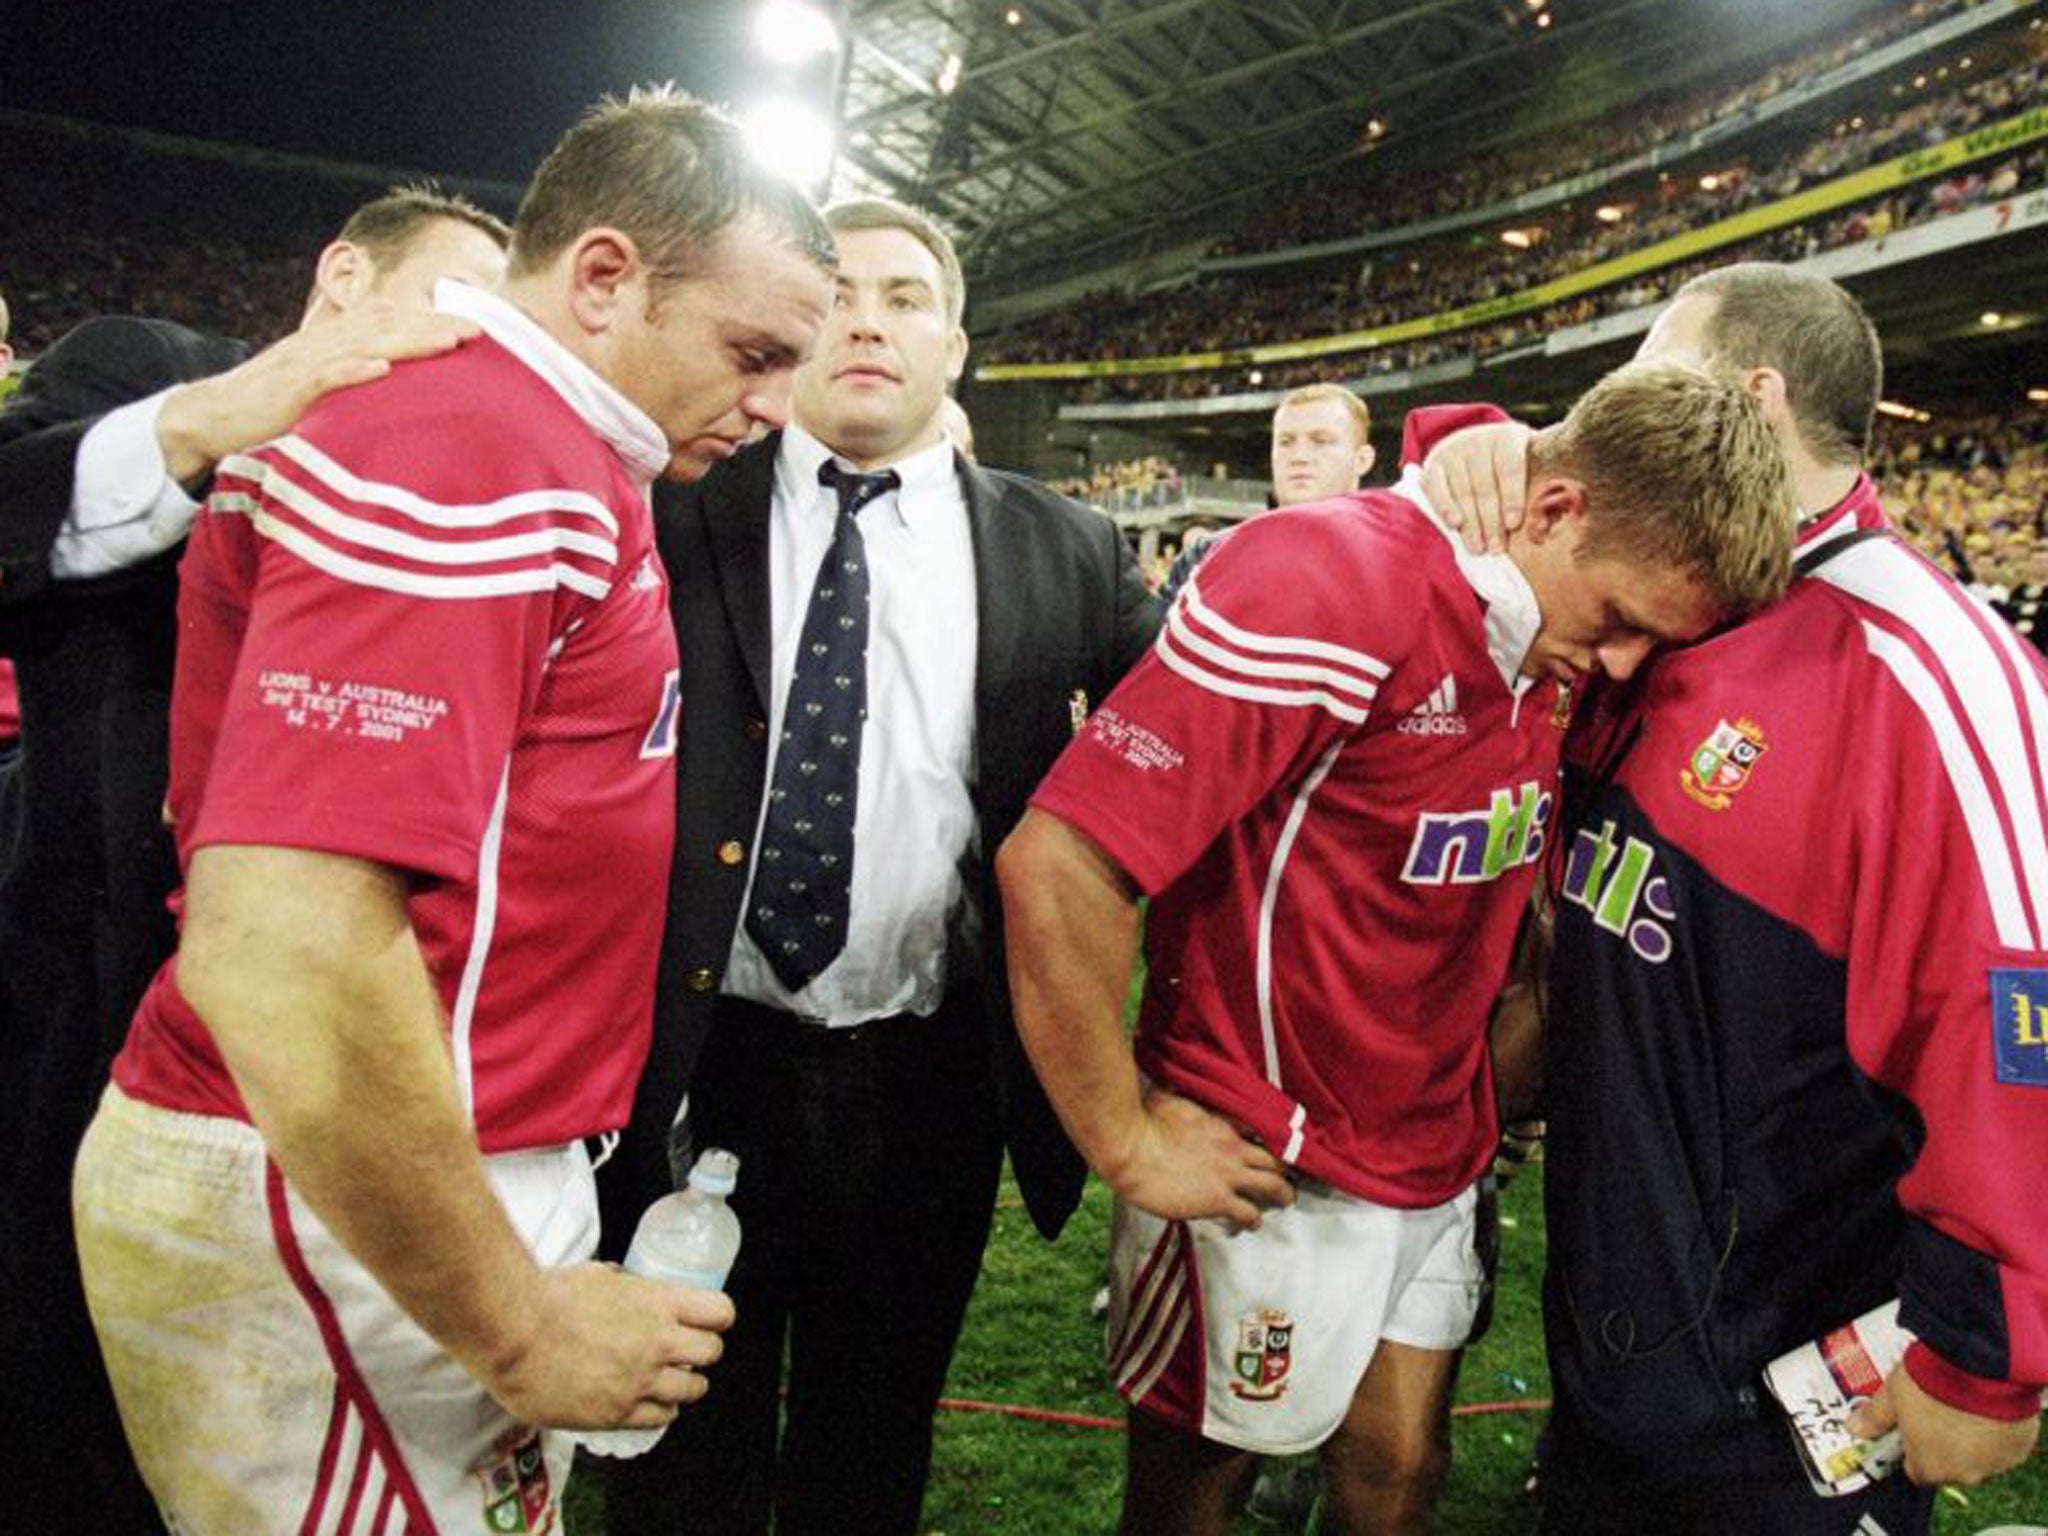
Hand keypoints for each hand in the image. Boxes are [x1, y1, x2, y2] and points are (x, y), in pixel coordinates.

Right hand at [155, 300, 479, 483]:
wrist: (210, 416)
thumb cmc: (272, 405)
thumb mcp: (321, 385)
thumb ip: (355, 375)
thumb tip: (396, 376)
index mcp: (334, 341)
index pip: (390, 322)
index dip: (430, 320)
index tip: (475, 325)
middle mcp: (324, 344)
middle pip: (387, 327)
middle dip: (432, 325)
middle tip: (478, 328)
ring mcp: (305, 363)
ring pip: (365, 345)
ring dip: (407, 341)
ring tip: (447, 341)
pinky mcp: (288, 389)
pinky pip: (323, 377)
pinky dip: (352, 371)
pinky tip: (381, 368)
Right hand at [479, 1262, 733, 1430]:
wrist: (513, 1332)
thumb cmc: (545, 1298)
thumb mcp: (597, 1277)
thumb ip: (623, 1288)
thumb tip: (624, 1288)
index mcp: (658, 1302)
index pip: (719, 1312)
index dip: (716, 1318)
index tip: (708, 1322)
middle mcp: (659, 1342)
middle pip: (713, 1353)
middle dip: (702, 1352)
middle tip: (684, 1353)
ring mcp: (641, 1380)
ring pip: (693, 1390)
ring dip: (684, 1385)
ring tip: (666, 1382)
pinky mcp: (618, 1412)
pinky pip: (660, 1418)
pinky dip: (659, 1411)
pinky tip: (645, 1403)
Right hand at [1106, 1085, 1294, 1229]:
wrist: (1129, 1149)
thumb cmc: (1141, 1122)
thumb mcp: (1167, 1096)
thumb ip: (1181, 1093)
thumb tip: (1175, 1080)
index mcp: (1222, 1121)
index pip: (1263, 1127)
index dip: (1273, 1138)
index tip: (1276, 1144)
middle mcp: (1232, 1146)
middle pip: (1276, 1159)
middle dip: (1285, 1168)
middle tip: (1287, 1175)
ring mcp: (1228, 1174)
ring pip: (1274, 1186)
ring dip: (1282, 1194)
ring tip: (1283, 1200)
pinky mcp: (1217, 1200)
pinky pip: (1249, 1213)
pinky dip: (1254, 1220)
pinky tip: (1251, 1222)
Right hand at [1421, 421, 1532, 553]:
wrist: (1472, 446)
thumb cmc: (1508, 466)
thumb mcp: (1528, 462)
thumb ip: (1536, 484)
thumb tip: (1544, 524)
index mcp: (1509, 437)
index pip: (1510, 467)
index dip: (1512, 496)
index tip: (1513, 524)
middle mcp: (1479, 440)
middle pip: (1485, 485)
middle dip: (1491, 520)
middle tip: (1497, 548)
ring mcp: (1454, 451)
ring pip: (1462, 491)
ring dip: (1470, 523)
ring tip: (1478, 547)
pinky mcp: (1433, 464)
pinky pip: (1436, 488)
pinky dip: (1445, 507)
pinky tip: (1455, 525)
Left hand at [1846, 1362, 2041, 1486]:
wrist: (1981, 1367)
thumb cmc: (1933, 1383)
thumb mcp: (1892, 1395)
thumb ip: (1874, 1417)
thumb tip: (1854, 1428)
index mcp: (1930, 1468)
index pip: (1916, 1470)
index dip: (1911, 1450)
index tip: (1909, 1432)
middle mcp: (1966, 1474)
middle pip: (1948, 1465)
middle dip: (1940, 1442)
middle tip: (1934, 1411)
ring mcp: (1996, 1462)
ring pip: (1977, 1456)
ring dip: (1969, 1438)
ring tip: (1960, 1405)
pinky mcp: (2019, 1447)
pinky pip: (2003, 1445)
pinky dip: (1994, 1431)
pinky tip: (1983, 1408)